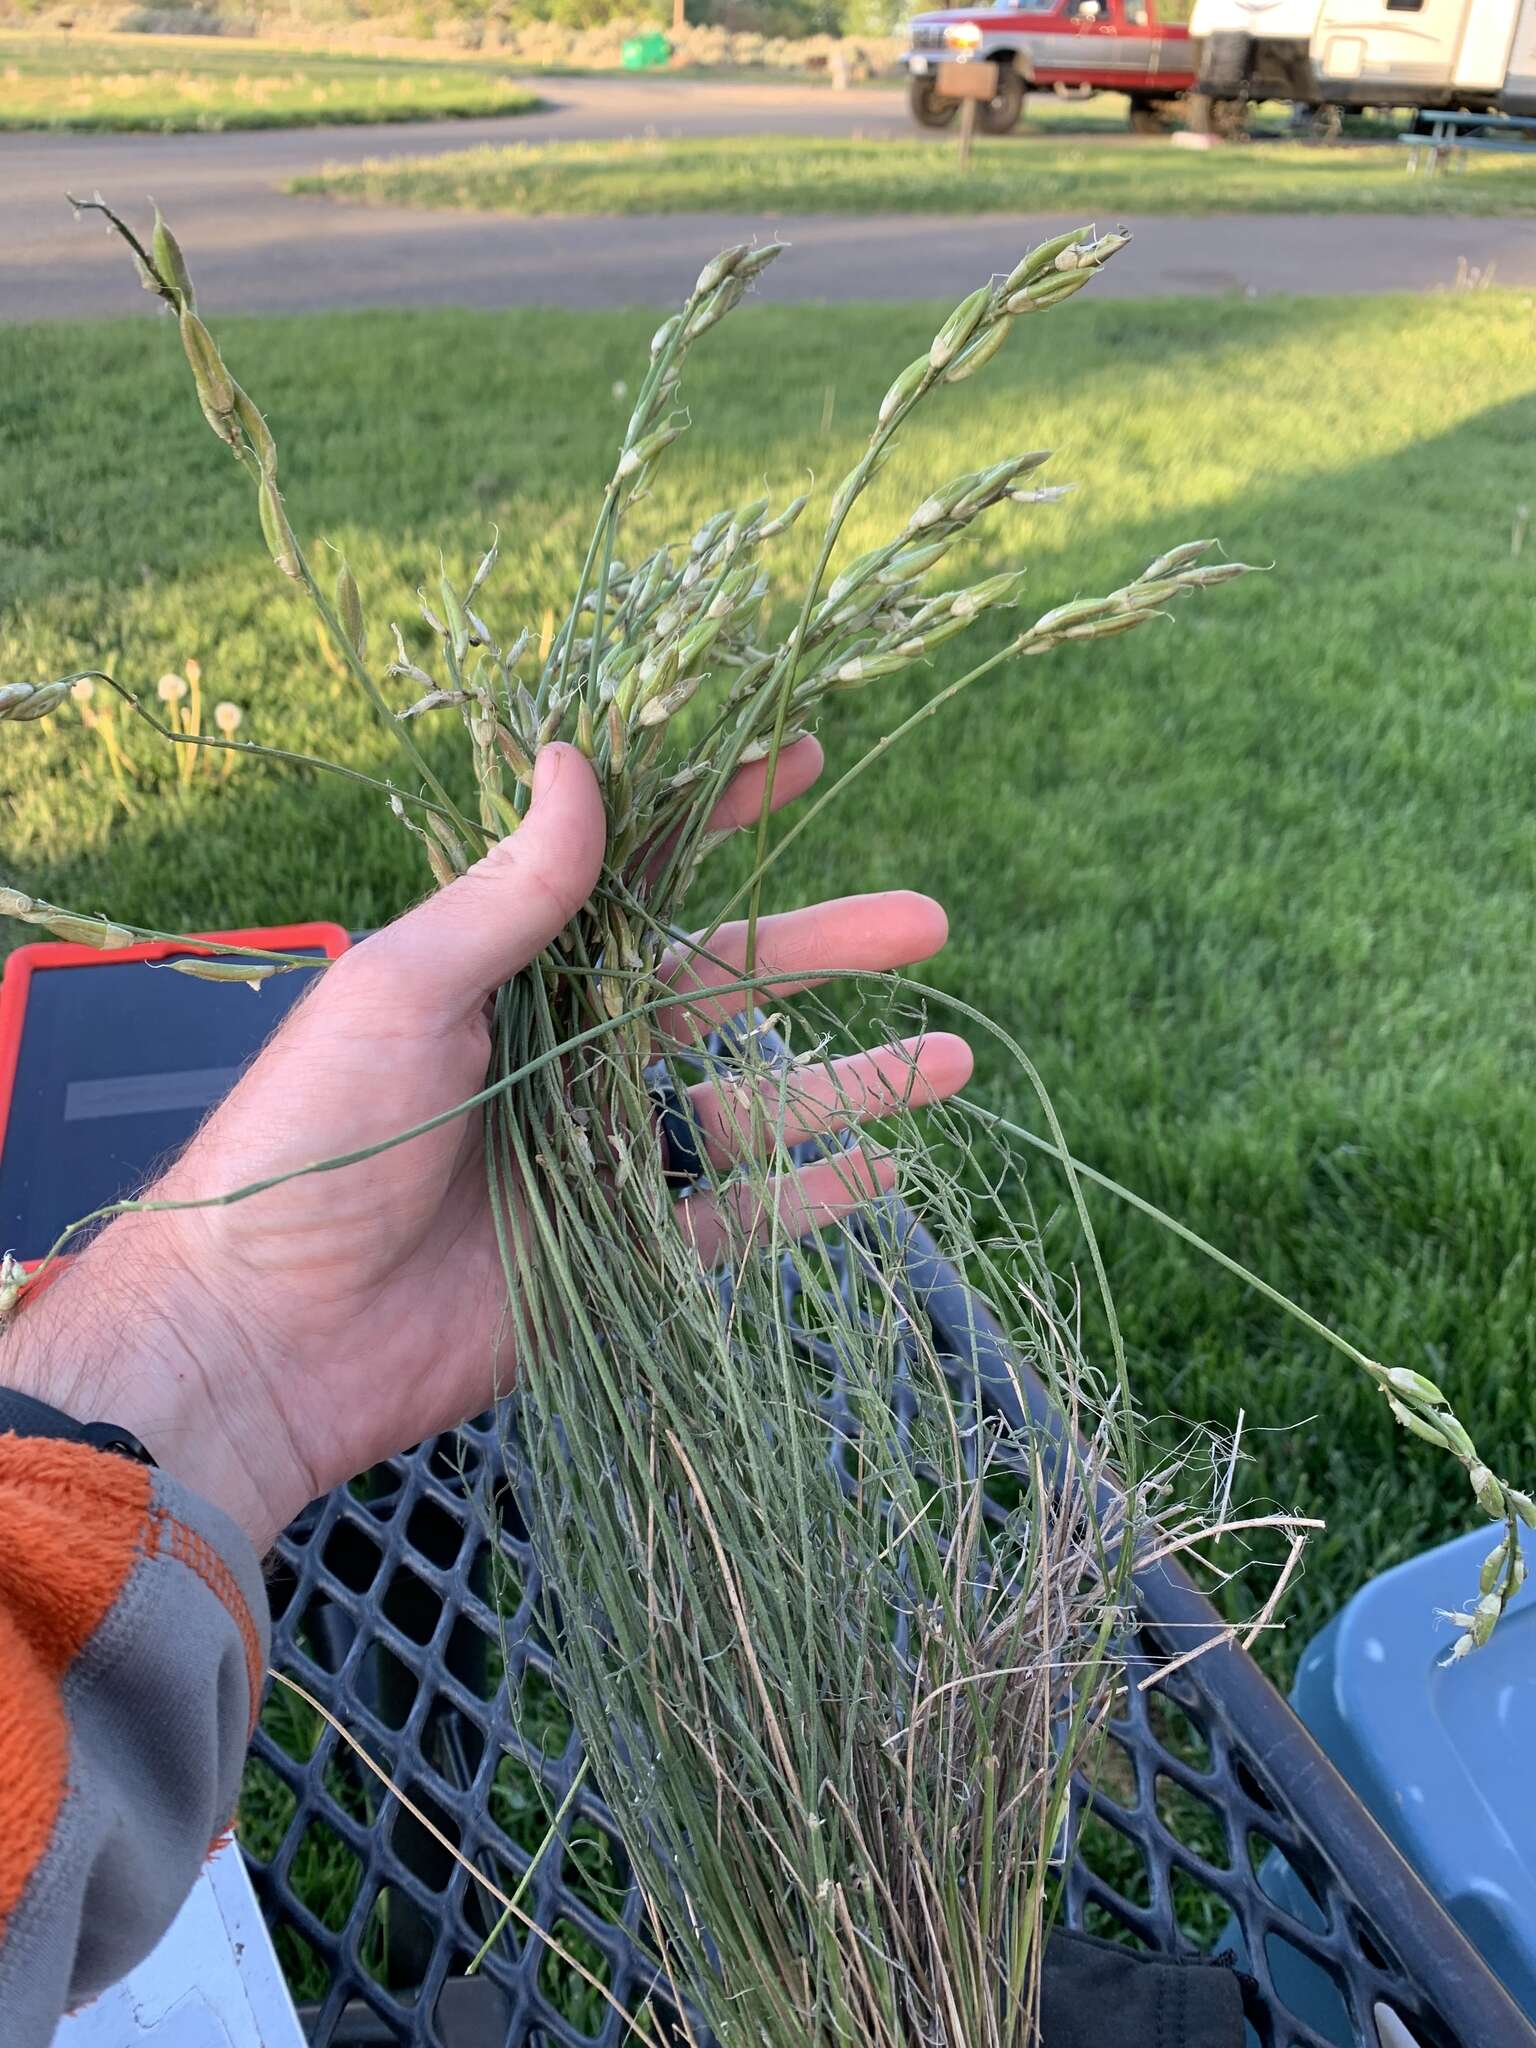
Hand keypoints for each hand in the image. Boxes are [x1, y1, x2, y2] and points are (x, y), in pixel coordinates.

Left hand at [0, 742, 970, 1550]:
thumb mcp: (404, 990)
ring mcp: (600, 1160)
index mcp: (510, 975)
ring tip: (957, 1056)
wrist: (265, 1337)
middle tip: (932, 916)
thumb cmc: (311, 1142)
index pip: (636, 876)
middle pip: (722, 987)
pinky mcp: (618, 1259)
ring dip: (848, 1080)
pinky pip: (736, 1222)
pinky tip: (888, 1171)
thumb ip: (508, 894)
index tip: (804, 758)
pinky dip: (810, 1200)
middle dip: (824, 947)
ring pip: (751, 1104)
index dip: (718, 815)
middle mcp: (566, 1056)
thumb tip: (579, 759)